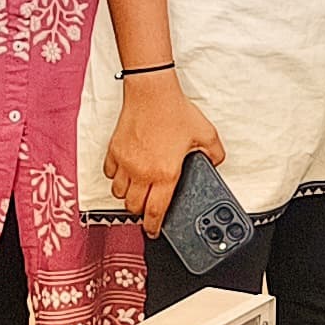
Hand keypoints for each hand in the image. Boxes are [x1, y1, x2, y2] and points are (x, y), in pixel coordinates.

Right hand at [104, 75, 223, 236]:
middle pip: (133, 206)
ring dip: (127, 195)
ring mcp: (125, 163)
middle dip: (140, 211)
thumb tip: (215, 163)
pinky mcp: (114, 151)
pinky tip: (125, 171)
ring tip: (137, 189)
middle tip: (147, 207)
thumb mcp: (206, 134)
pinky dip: (116, 177)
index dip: (153, 226)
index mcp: (165, 174)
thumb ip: (214, 154)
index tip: (154, 231)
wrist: (151, 92)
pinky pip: (109, 174)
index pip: (155, 211)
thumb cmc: (175, 111)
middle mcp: (142, 173)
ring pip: (118, 193)